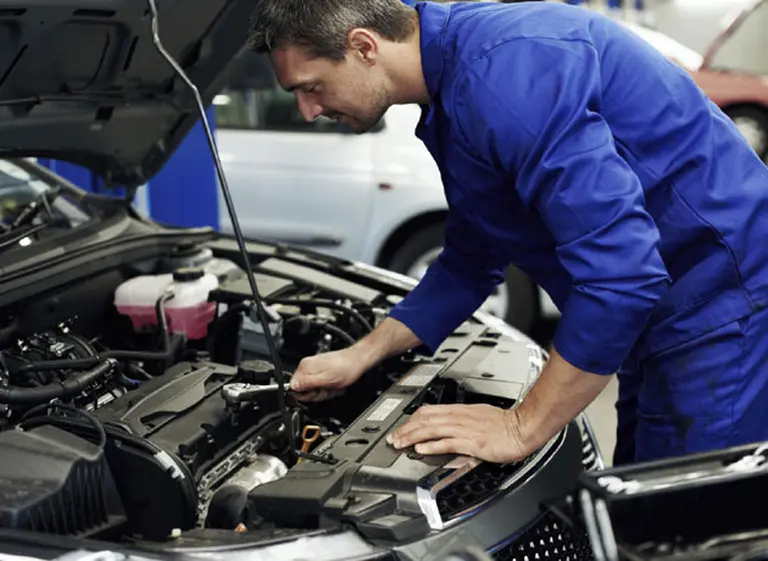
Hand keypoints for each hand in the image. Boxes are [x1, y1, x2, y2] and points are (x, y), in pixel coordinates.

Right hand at [289, 347, 368, 401]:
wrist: (358, 360)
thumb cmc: (346, 368)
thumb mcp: (326, 379)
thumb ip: (307, 383)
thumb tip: (293, 387)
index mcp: (305, 367)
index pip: (294, 387)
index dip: (305, 394)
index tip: (315, 392)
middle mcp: (308, 366)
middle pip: (304, 390)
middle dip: (317, 393)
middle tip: (327, 389)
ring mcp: (315, 369)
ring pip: (313, 389)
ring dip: (325, 391)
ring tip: (333, 386)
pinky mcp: (322, 371)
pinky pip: (320, 386)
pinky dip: (329, 388)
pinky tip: (335, 385)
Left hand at [386, 404, 531, 463]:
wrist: (522, 428)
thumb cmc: (505, 424)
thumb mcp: (479, 416)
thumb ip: (463, 420)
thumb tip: (449, 425)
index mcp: (461, 411)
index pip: (429, 411)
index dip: (412, 419)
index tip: (402, 427)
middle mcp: (459, 417)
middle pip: (425, 420)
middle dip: (406, 429)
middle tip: (393, 438)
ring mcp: (464, 429)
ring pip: (431, 430)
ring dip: (412, 437)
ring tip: (400, 444)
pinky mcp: (471, 442)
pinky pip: (447, 443)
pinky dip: (431, 446)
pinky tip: (421, 450)